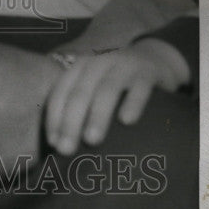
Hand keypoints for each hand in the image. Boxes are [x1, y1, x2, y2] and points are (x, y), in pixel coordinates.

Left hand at [45, 38, 189, 154]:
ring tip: (91, 140)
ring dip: (97, 115)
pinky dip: (132, 103)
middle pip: (80, 93)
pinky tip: (127, 121)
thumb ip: (80, 105)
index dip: (55, 117)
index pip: (61, 92)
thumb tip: (62, 144)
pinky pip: (139, 88)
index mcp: (80, 66)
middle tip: (66, 150)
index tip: (53, 144)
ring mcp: (123, 65)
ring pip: (107, 90)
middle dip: (70, 122)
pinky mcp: (147, 72)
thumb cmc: (117, 81)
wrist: (155, 57)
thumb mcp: (95, 84)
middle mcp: (98, 63)